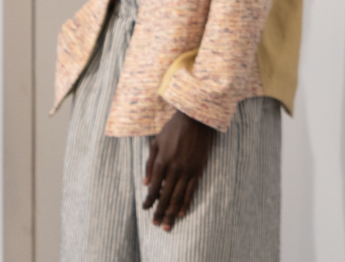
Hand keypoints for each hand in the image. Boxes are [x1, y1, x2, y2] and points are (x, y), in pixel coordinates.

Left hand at [143, 110, 214, 230]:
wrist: (195, 119)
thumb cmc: (173, 129)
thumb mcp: (156, 143)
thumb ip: (150, 164)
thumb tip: (146, 184)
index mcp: (162, 162)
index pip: (154, 188)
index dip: (149, 201)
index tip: (146, 209)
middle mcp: (174, 169)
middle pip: (166, 196)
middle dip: (160, 212)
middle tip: (156, 225)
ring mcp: (188, 170)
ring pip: (179, 196)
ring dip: (172, 212)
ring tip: (168, 226)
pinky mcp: (198, 169)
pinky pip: (192, 190)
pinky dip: (187, 202)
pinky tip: (182, 213)